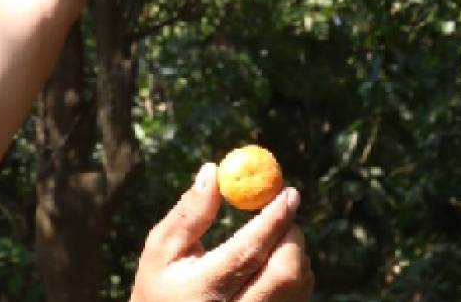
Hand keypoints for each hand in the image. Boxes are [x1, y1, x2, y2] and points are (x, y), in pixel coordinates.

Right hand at [131, 163, 314, 301]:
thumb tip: (213, 171)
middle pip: (284, 274)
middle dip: (291, 236)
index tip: (288, 192)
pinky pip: (299, 298)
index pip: (247, 252)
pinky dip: (295, 275)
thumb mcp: (161, 250)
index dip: (272, 220)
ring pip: (297, 286)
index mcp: (202, 291)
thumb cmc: (161, 286)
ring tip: (272, 241)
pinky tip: (273, 266)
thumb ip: (189, 213)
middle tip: (285, 212)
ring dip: (294, 254)